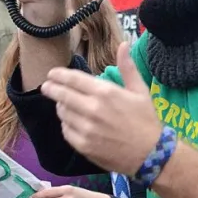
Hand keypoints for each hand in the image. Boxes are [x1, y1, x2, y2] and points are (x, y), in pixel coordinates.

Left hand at [41, 41, 162, 174]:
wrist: (150, 153)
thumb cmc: (146, 119)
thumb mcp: (140, 90)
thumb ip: (127, 67)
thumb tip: (124, 44)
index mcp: (105, 92)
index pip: (73, 79)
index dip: (59, 75)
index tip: (52, 73)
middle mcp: (92, 109)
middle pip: (62, 94)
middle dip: (51, 88)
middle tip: (47, 86)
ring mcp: (86, 128)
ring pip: (62, 112)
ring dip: (61, 107)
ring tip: (66, 105)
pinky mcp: (83, 145)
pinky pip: (66, 130)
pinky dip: (67, 124)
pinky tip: (74, 122)